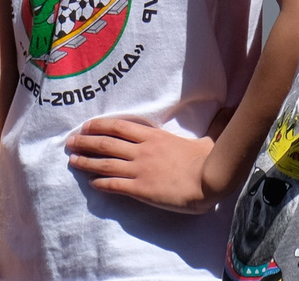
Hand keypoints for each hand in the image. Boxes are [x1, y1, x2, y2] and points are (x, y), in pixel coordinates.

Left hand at [65, 116, 218, 211]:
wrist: (208, 179)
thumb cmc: (207, 159)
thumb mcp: (206, 137)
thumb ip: (212, 124)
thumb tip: (228, 110)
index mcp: (154, 136)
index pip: (120, 126)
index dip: (100, 125)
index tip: (86, 126)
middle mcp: (142, 150)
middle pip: (106, 142)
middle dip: (85, 141)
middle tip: (69, 141)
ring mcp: (139, 169)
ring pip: (105, 163)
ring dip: (86, 161)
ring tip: (72, 160)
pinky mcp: (140, 188)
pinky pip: (114, 185)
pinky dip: (100, 183)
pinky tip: (91, 183)